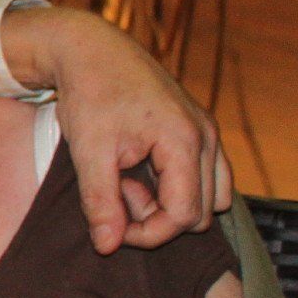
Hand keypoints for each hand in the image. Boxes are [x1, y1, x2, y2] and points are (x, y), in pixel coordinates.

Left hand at [6, 7, 231, 252]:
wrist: (91, 50)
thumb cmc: (90, 95)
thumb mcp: (88, 152)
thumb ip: (100, 202)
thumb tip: (107, 247)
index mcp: (185, 141)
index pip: (183, 217)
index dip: (146, 233)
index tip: (109, 222)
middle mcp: (207, 137)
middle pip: (200, 212)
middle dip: (156, 216)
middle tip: (116, 191)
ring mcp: (207, 132)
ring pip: (208, 197)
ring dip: (168, 203)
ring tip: (127, 180)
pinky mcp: (198, 130)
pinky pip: (204, 177)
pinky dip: (175, 186)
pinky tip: (138, 170)